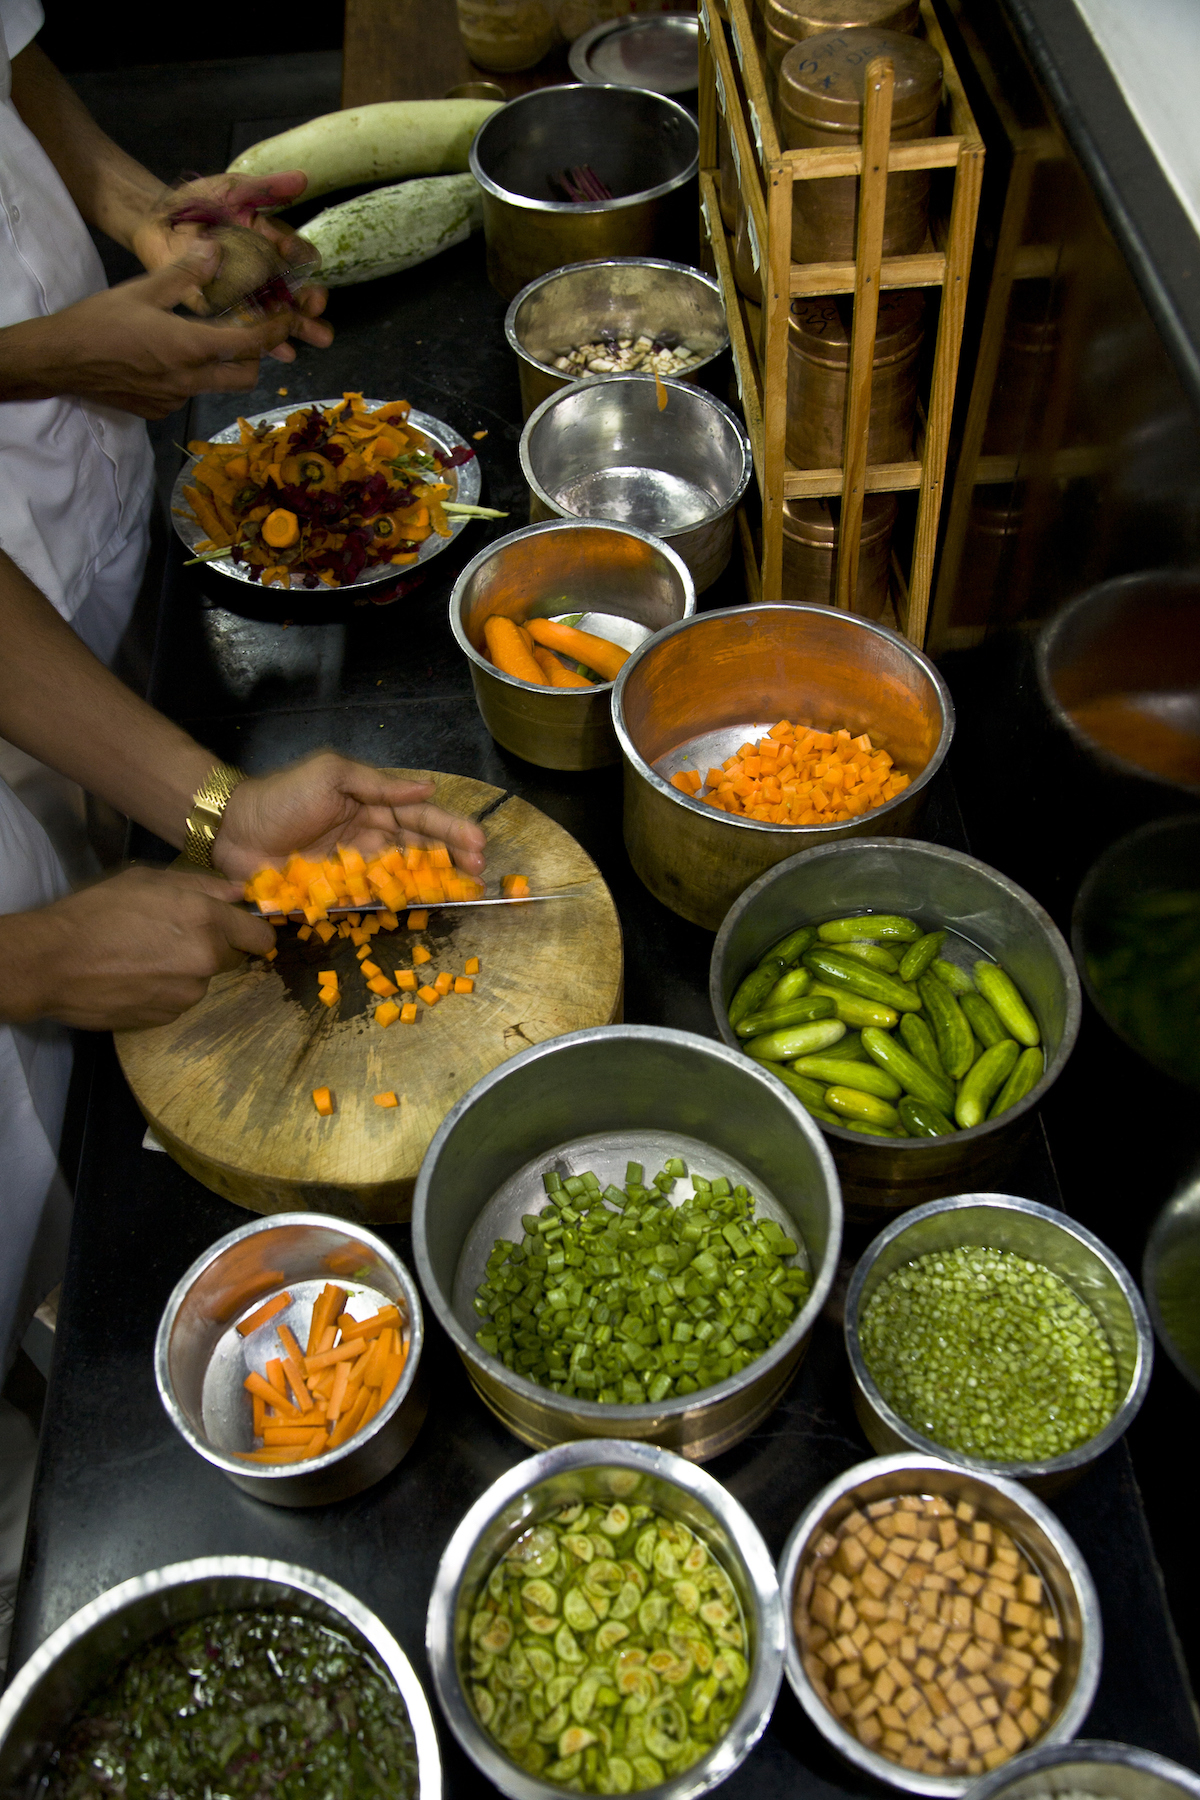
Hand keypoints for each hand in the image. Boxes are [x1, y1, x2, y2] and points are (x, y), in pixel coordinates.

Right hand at [0, 246, 302, 417]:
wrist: (61, 361)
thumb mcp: (142, 289)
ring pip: (217, 388)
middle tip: (246, 333)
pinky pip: (189, 395)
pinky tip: (170, 360)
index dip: (276, 332)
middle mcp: (190, 380)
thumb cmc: (100, 321)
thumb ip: (184, 274)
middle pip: (245, 377)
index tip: (288, 321)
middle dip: (255, 357)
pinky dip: (192, 378)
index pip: (250, 345)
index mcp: (191, 347)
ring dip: (223, 368)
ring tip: (206, 343)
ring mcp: (175, 400)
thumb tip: (216, 252)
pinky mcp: (159, 410)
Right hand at [1, 866, 274, 1030]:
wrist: (53, 962)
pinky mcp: (167, 1018)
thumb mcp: (148, 880)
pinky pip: (178, 1000)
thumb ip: (202, 885)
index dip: (252, 931)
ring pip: (202, 980)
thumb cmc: (97, 911)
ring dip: (186, 970)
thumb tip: (239, 892)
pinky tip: (136, 977)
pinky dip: (165, 990)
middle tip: (176, 936)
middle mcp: (206, 960)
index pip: (260, 936)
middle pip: (233, 958)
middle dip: (215, 947)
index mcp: (207, 921)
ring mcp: (187, 994)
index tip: (240, 929)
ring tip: (145, 956)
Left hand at [131, 171, 331, 360]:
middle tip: (318, 308)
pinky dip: (267, 342)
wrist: (158, 219)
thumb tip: (303, 179)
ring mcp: (245, 294)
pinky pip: (248, 328)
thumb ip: (267, 188)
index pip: (296, 253)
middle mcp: (263, 272)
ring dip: (299, 327)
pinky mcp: (223, 310)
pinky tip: (285, 352)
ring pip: (278, 314)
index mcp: (269, 242)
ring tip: (320, 338)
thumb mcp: (233, 190)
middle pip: (294, 290)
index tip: (306, 262)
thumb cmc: (197, 202)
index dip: (303, 258)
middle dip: (310, 301)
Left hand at [213, 751, 488, 881]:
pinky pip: (376, 898)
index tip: (477, 842)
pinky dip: (401, 901)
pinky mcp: (340, 891)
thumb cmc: (282, 795)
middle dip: (453, 859)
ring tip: (464, 890)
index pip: (421, 817)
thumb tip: (426, 788)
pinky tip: (425, 904)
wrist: (236, 828)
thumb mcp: (332, 774)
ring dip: (436, 882)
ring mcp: (357, 866)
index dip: (451, 830)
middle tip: (479, 871)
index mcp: (373, 804)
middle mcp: (371, 836)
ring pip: (406, 875)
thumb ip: (379, 785)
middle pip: (421, 849)